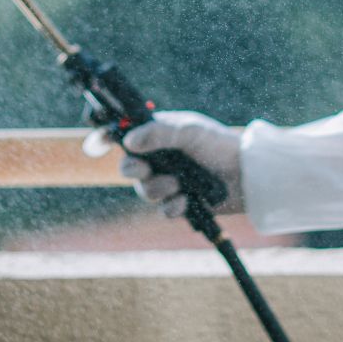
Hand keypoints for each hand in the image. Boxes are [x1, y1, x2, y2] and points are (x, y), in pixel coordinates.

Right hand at [85, 110, 243, 217]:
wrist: (247, 175)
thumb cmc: (219, 145)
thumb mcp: (190, 131)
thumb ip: (159, 133)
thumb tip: (128, 140)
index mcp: (158, 135)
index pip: (123, 135)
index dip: (105, 139)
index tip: (95, 145)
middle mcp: (159, 158)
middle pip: (127, 167)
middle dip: (133, 169)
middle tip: (142, 168)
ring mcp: (168, 181)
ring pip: (144, 191)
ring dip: (160, 188)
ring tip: (179, 184)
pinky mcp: (179, 202)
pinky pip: (163, 210)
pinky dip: (173, 206)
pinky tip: (186, 200)